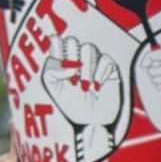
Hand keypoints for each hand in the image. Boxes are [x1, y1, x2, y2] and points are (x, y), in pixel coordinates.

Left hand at [42, 37, 122, 161]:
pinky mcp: (109, 68)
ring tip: (84, 87)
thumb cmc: (71, 104)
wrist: (91, 120)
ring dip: (85, 70)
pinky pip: (105, 60)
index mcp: (61, 58)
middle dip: (70, 60)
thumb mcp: (52, 86)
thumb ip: (51, 69)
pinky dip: (100, 74)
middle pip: (72, 41)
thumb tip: (69, 64)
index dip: (57, 50)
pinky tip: (97, 87)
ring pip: (89, 49)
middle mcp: (77, 57)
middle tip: (72, 78)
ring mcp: (93, 61)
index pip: (56, 41)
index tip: (59, 69)